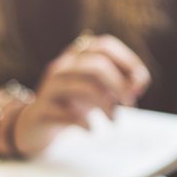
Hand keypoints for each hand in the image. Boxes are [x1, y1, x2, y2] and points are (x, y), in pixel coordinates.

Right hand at [8, 34, 150, 156]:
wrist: (35, 125)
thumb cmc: (73, 104)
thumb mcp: (99, 90)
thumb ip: (120, 84)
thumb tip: (139, 83)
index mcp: (78, 56)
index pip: (104, 45)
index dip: (128, 60)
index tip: (141, 82)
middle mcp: (63, 67)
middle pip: (96, 66)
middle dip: (120, 85)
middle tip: (130, 104)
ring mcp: (50, 88)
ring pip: (83, 87)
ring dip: (106, 105)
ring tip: (114, 120)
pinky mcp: (41, 110)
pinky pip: (67, 114)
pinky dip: (85, 122)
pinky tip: (92, 130)